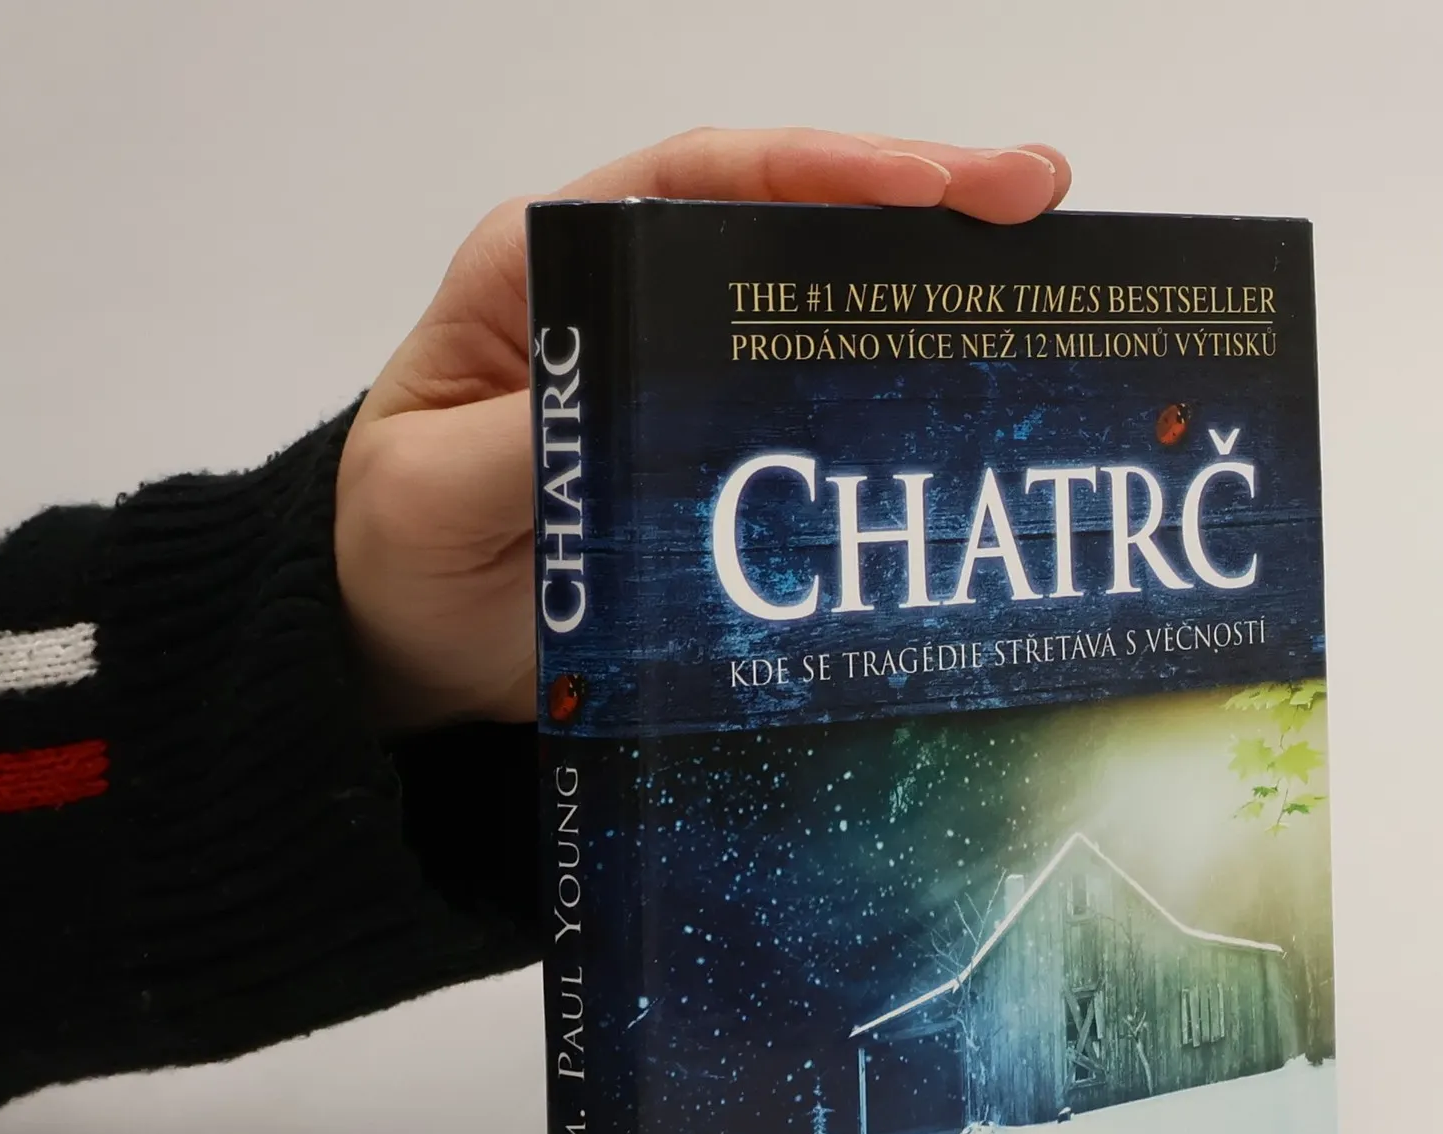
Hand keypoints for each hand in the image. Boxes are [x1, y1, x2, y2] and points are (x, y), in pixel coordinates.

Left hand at [335, 128, 1071, 729]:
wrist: (409, 652)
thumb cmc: (399, 551)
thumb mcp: (434, 491)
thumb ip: (525, 441)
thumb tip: (629, 406)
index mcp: (554, 273)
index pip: (696, 187)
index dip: (817, 172)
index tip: (923, 186)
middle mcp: (636, 312)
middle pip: (786, 232)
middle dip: (915, 207)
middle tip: (1034, 205)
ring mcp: (689, 392)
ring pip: (820, 322)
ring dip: (925, 301)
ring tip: (1043, 283)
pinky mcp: (722, 472)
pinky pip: (818, 428)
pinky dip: (896, 413)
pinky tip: (973, 411)